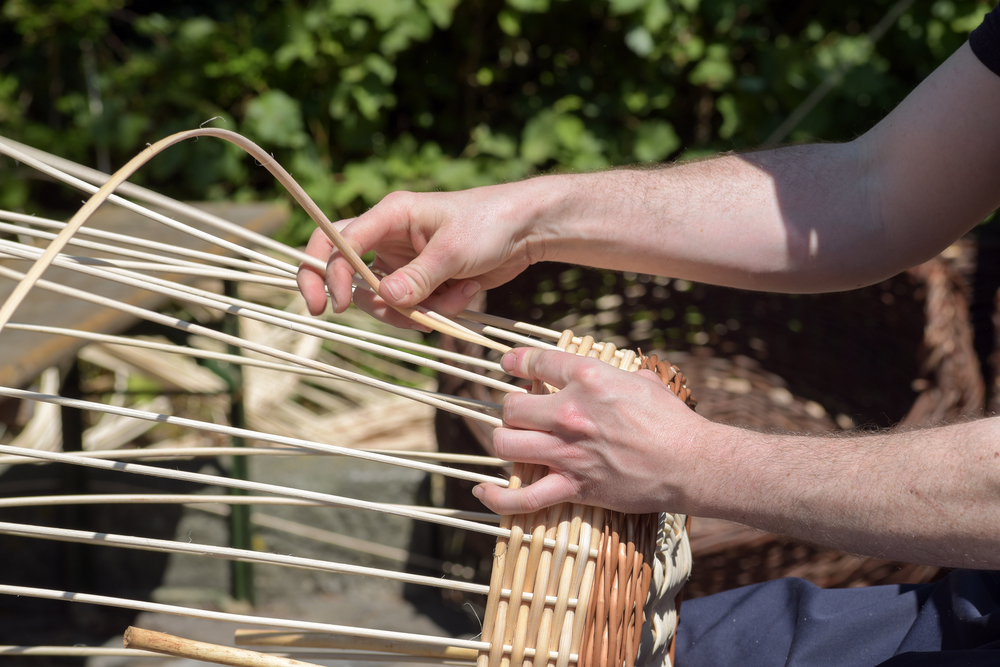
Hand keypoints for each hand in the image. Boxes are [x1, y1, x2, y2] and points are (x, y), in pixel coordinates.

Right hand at [296, 183, 549, 327]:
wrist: (527, 231)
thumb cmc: (490, 223)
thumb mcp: (454, 249)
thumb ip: (418, 277)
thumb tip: (385, 299)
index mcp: (390, 216)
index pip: (339, 242)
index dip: (327, 273)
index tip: (334, 305)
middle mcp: (390, 238)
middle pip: (353, 276)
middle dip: (375, 303)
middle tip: (402, 317)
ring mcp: (405, 263)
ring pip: (385, 301)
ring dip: (416, 311)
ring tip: (453, 300)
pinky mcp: (423, 282)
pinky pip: (414, 308)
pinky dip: (437, 310)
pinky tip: (466, 293)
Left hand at [474, 347, 713, 515]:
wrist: (691, 463)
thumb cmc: (672, 420)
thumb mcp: (642, 381)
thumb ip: (613, 374)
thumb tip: (603, 373)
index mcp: (588, 379)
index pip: (536, 362)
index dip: (517, 361)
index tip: (509, 364)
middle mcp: (570, 412)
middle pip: (512, 406)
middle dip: (513, 408)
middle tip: (522, 412)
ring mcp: (567, 452)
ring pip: (506, 443)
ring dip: (505, 440)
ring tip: (514, 440)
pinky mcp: (573, 486)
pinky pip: (522, 498)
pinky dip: (497, 498)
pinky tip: (481, 492)